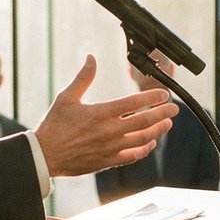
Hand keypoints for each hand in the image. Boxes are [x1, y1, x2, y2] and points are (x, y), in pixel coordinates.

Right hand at [34, 55, 176, 176]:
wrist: (45, 155)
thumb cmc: (54, 126)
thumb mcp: (66, 97)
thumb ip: (83, 78)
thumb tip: (91, 58)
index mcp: (101, 112)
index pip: (134, 103)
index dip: (153, 97)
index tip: (164, 94)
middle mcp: (109, 130)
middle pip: (145, 121)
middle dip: (163, 113)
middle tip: (174, 108)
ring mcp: (110, 147)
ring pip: (142, 139)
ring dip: (158, 131)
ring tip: (167, 124)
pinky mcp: (108, 161)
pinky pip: (132, 156)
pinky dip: (144, 149)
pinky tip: (150, 143)